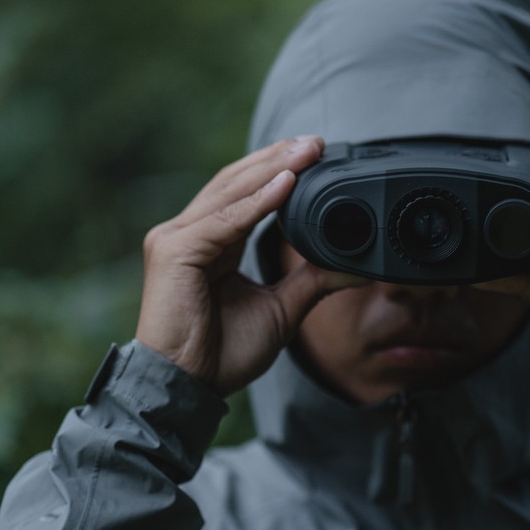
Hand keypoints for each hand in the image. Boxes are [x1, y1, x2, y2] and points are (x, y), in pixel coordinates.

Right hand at [136, 136, 365, 394]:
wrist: (187, 388)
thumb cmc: (221, 353)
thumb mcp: (280, 310)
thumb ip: (310, 281)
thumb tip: (354, 266)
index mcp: (208, 243)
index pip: (242, 193)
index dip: (277, 171)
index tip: (315, 154)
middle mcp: (188, 233)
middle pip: (235, 182)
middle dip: (278, 159)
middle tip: (316, 142)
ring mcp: (176, 239)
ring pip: (230, 193)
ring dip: (271, 169)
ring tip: (306, 152)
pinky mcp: (175, 252)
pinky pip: (224, 220)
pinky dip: (257, 202)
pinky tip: (286, 185)